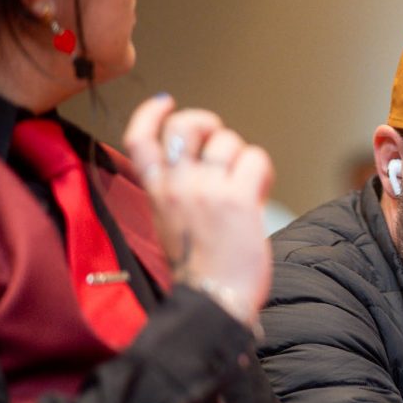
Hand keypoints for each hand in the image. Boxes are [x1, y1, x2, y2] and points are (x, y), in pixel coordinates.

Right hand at [122, 94, 272, 329]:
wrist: (214, 301)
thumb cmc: (200, 271)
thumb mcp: (171, 225)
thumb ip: (178, 193)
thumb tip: (202, 165)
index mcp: (156, 193)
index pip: (140, 139)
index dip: (151, 113)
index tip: (166, 101)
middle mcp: (177, 185)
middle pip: (185, 126)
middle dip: (207, 124)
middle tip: (220, 141)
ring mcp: (206, 189)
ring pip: (227, 141)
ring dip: (241, 158)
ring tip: (244, 187)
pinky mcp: (237, 198)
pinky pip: (255, 159)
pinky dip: (262, 171)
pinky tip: (258, 192)